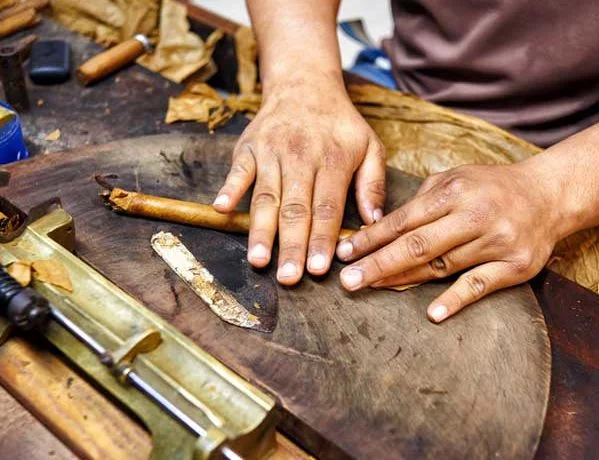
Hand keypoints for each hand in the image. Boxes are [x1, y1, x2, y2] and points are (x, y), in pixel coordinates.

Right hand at [213, 77, 385, 283]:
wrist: (304, 83)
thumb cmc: (339, 123)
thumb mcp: (370, 146)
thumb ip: (374, 184)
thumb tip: (375, 222)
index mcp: (333, 160)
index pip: (327, 208)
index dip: (322, 239)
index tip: (319, 269)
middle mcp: (300, 157)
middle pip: (295, 208)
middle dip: (291, 245)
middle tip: (288, 278)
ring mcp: (271, 152)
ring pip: (266, 197)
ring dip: (260, 230)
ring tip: (258, 260)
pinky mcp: (248, 148)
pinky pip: (237, 171)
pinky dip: (229, 188)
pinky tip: (222, 209)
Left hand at [335, 163, 567, 322]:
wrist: (549, 195)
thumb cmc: (491, 188)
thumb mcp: (455, 178)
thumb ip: (421, 200)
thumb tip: (378, 227)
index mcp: (455, 191)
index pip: (405, 219)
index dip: (372, 237)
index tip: (345, 252)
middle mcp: (475, 215)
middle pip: (418, 245)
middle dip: (378, 263)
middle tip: (348, 280)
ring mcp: (496, 241)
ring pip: (442, 266)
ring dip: (404, 280)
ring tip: (373, 288)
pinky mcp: (515, 266)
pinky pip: (480, 285)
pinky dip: (456, 299)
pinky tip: (432, 313)